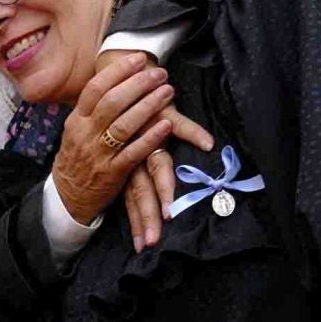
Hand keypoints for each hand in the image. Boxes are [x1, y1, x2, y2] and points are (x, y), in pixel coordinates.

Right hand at [51, 52, 176, 225]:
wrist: (67, 197)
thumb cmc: (77, 159)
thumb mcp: (76, 131)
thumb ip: (92, 110)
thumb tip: (112, 81)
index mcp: (76, 121)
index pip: (95, 88)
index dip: (118, 71)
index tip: (138, 58)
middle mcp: (85, 134)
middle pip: (112, 102)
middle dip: (138, 84)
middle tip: (159, 73)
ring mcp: (98, 154)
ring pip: (123, 125)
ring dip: (148, 105)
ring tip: (168, 91)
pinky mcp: (112, 173)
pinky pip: (133, 152)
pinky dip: (150, 137)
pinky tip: (166, 124)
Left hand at [121, 108, 216, 250]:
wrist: (113, 75)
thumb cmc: (124, 113)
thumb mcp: (129, 144)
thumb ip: (141, 170)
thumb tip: (152, 199)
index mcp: (126, 162)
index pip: (131, 198)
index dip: (138, 221)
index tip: (142, 246)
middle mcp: (134, 152)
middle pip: (140, 190)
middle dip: (147, 217)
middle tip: (152, 242)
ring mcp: (147, 134)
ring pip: (156, 165)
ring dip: (165, 190)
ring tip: (172, 212)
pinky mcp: (160, 112)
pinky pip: (180, 123)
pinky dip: (193, 132)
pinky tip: (207, 144)